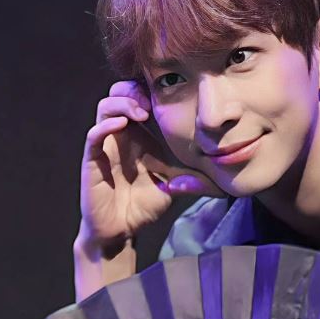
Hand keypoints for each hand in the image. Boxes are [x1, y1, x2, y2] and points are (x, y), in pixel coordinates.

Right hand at [79, 80, 223, 247]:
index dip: (150, 89)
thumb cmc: (144, 204)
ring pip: (105, 107)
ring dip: (123, 103)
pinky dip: (105, 126)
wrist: (124, 229)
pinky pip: (94, 136)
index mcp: (140, 135)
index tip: (169, 94)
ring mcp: (106, 146)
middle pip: (118, 94)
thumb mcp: (176, 184)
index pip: (139, 98)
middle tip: (152, 100)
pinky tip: (123, 124)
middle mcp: (121, 135)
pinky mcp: (93, 162)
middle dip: (133, 89)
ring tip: (141, 112)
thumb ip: (196, 176)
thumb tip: (226, 177)